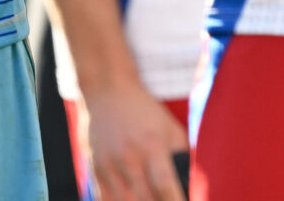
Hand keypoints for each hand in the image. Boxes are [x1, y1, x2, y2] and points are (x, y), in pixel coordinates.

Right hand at [74, 77, 186, 200]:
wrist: (108, 93)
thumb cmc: (146, 113)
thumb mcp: (172, 129)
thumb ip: (181, 157)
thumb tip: (187, 187)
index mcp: (152, 146)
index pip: (164, 184)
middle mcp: (129, 158)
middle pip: (144, 199)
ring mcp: (109, 166)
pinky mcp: (95, 171)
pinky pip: (104, 200)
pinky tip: (131, 200)